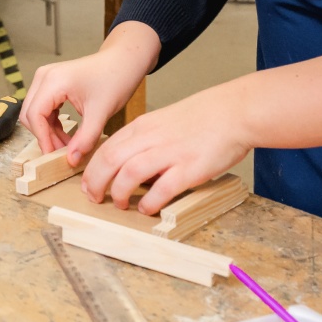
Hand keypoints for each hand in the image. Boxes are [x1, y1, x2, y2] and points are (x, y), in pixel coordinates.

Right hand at [17, 21, 159, 159]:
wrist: (122, 62)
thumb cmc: (114, 79)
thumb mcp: (101, 113)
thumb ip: (85, 138)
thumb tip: (71, 160)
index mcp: (53, 80)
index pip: (35, 115)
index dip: (42, 138)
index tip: (54, 156)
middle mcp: (44, 77)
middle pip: (29, 114)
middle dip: (44, 136)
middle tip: (62, 154)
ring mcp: (46, 78)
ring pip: (35, 112)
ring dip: (47, 131)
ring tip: (67, 146)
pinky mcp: (51, 83)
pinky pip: (42, 108)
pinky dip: (51, 124)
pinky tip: (66, 135)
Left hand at [78, 85, 253, 217]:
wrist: (233, 112)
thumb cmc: (201, 119)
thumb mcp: (163, 122)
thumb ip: (145, 140)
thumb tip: (130, 165)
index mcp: (143, 127)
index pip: (106, 148)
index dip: (92, 169)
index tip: (88, 184)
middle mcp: (151, 138)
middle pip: (109, 160)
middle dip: (96, 182)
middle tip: (94, 198)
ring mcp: (169, 153)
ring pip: (129, 173)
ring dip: (119, 193)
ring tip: (120, 204)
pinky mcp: (189, 168)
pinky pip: (162, 188)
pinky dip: (149, 201)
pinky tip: (147, 208)